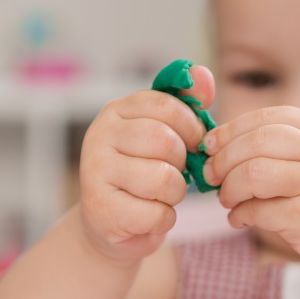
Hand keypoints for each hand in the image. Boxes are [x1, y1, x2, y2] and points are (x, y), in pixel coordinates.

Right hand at [78, 65, 215, 264]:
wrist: (108, 223)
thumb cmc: (142, 173)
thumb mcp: (162, 133)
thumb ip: (185, 105)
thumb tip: (204, 74)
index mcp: (116, 111)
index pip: (166, 105)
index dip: (191, 127)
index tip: (191, 144)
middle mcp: (99, 135)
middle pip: (165, 141)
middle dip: (182, 163)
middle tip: (174, 173)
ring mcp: (95, 172)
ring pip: (164, 179)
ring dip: (175, 194)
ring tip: (162, 195)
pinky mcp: (101, 209)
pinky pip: (156, 213)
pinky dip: (163, 219)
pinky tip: (149, 216)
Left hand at [204, 106, 299, 278]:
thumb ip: (282, 146)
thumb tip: (216, 145)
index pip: (267, 118)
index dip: (230, 130)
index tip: (209, 145)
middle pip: (256, 142)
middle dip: (223, 159)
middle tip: (211, 176)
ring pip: (253, 174)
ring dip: (229, 188)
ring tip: (227, 199)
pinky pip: (258, 210)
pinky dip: (240, 215)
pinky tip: (240, 219)